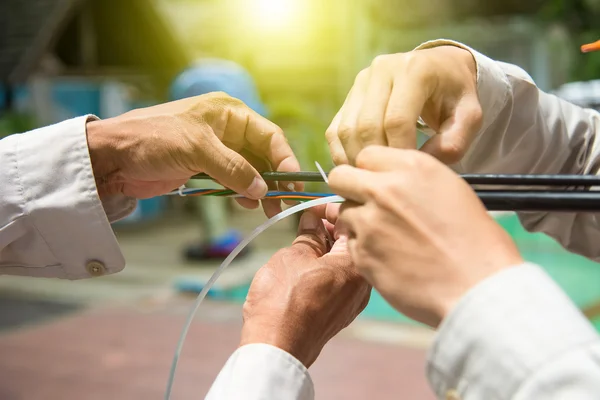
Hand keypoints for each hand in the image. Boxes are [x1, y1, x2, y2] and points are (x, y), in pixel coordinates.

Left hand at [86, 92, 302, 216]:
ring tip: (268, 210)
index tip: (294, 183)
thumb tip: (263, 190)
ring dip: (261, 190)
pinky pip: (233, 181)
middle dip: (275, 178)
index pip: (269, 135)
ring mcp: (216, 150)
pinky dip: (242, 193)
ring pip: (250, 170)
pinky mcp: (204, 169)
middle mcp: (227, 129)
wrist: (112, 158)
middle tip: (285, 203)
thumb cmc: (153, 140)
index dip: (285, 158)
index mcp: (229, 113)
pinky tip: (246, 204)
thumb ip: (234, 169)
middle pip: (263, 155)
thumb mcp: (197, 150)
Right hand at [240, 211, 370, 367]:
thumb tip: (313, 219)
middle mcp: (363, 284)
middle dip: (330, 230)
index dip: (332, 209)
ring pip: (344, 264)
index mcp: (356, 264)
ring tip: (303, 242)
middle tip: (307, 222)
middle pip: (351, 244)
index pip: (351, 223)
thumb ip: (309, 234)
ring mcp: (353, 302)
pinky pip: (338, 283)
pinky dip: (325, 269)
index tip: (313, 206)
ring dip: (326, 250)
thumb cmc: (284, 299)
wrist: (277, 347)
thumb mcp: (293, 256)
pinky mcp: (340, 315)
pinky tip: (305, 266)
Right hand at [326, 45, 480, 165]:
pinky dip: (342, 153)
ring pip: (347, 128)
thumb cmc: (456, 95)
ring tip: (371, 178)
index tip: (407, 173)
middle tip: (387, 181)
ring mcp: (362, 81)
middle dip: (375, 159)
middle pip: (367, 125)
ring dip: (355, 159)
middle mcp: (382, 69)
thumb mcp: (470, 115)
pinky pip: (336, 129)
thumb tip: (421, 162)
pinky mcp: (350, 95)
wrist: (441, 69)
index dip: (399, 152)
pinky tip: (357, 168)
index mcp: (414, 69)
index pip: (397, 120)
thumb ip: (454, 141)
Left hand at [328, 146, 522, 327]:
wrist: (476, 287)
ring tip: (387, 239)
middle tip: (367, 205)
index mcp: (411, 167)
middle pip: (341, 177)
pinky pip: (350, 243)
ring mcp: (367, 223)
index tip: (379, 184)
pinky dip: (364, 250)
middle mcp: (383, 190)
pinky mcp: (360, 254)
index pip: (366, 155)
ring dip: (358, 222)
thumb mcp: (451, 189)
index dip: (370, 170)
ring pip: (344, 212)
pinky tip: (390, 260)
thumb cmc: (476, 241)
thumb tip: (390, 181)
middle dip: (350, 188)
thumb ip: (412, 179)